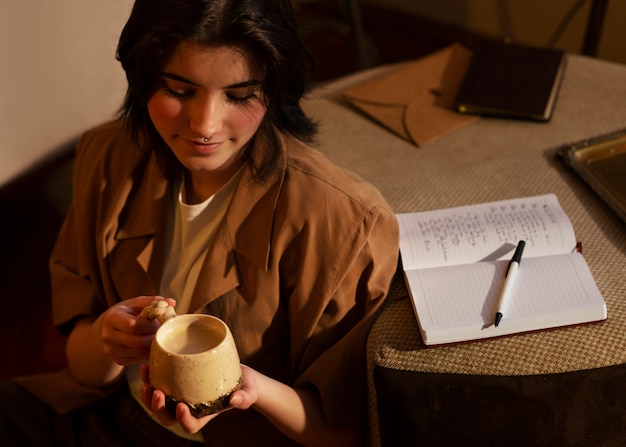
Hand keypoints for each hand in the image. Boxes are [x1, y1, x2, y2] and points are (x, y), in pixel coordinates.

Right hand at [99, 296, 174, 365]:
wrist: (106, 329)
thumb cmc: (125, 314)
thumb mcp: (135, 303)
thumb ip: (152, 301)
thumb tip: (171, 302)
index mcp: (112, 318)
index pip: (133, 325)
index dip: (150, 325)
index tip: (159, 321)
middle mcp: (108, 336)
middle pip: (138, 341)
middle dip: (154, 336)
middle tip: (163, 331)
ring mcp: (112, 351)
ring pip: (140, 352)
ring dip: (154, 346)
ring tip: (159, 337)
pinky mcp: (119, 360)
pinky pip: (139, 359)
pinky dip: (148, 352)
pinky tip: (152, 345)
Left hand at [140, 364, 258, 433]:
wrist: (239, 374)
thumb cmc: (244, 386)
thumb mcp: (249, 392)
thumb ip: (245, 397)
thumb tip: (236, 400)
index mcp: (203, 415)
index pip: (190, 425)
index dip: (183, 419)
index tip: (182, 405)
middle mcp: (189, 409)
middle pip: (167, 417)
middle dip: (158, 408)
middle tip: (157, 393)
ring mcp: (180, 396)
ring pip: (158, 403)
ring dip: (148, 394)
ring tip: (146, 379)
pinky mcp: (176, 383)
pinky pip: (158, 385)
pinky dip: (151, 377)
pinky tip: (147, 365)